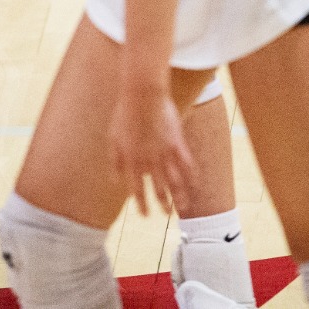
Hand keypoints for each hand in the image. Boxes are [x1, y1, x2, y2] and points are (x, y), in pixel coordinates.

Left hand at [108, 80, 198, 215]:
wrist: (142, 94)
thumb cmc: (125, 114)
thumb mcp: (113, 138)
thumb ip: (115, 161)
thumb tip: (115, 181)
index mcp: (132, 160)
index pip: (137, 188)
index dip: (141, 203)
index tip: (145, 215)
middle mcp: (149, 160)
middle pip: (158, 188)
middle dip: (163, 204)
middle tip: (167, 214)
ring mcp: (164, 152)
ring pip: (174, 181)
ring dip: (180, 196)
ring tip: (183, 207)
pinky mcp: (177, 143)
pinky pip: (186, 164)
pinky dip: (191, 175)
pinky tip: (194, 183)